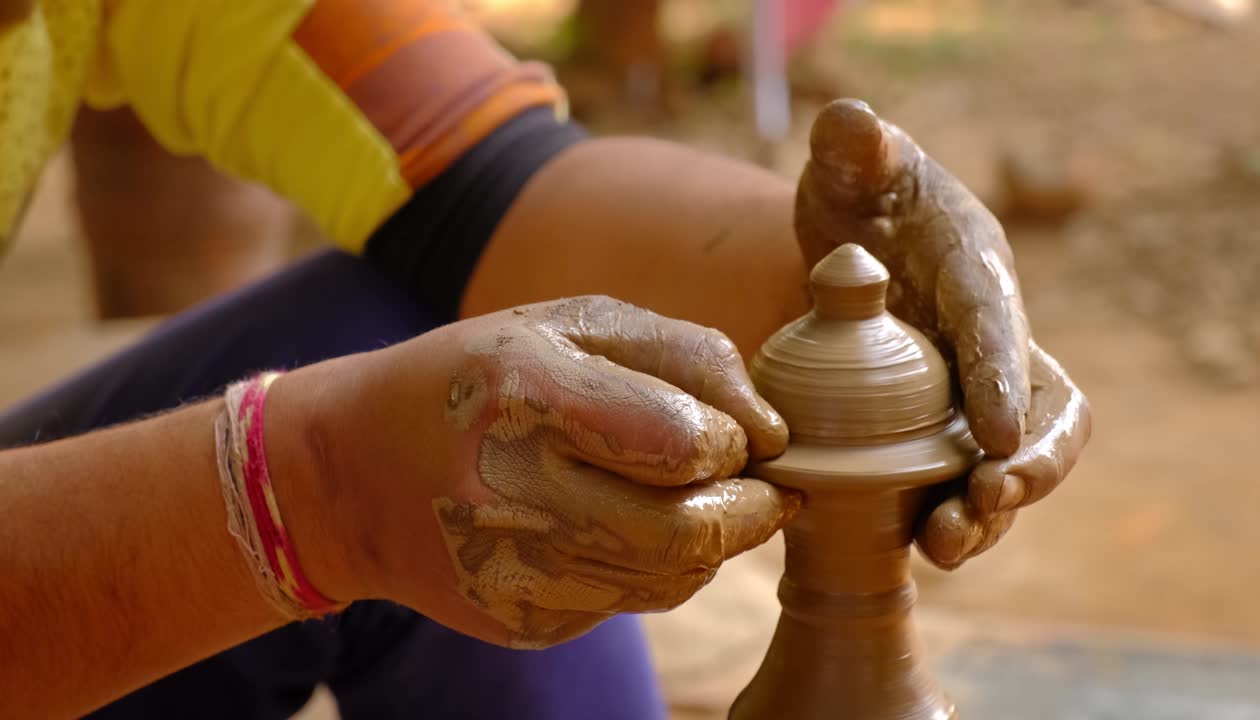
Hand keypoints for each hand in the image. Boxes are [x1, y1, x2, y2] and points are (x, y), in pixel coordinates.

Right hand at [288, 296, 796, 647]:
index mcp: (524, 396)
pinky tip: (624, 527)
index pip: (680, 443)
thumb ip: (682, 353)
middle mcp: (511, 494)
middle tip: (761, 484)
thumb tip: (771, 427)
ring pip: (671, 578)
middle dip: (749, 508)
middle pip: (687, 531)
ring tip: (697, 499)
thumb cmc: (476, 379)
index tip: (740, 431)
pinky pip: (631, 603)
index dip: (732, 439)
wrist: (351, 476)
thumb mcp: (567, 324)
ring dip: (711, 539)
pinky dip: (656, 567)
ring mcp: (513, 572)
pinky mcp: (520, 621)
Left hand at [794, 99, 1090, 567]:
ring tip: (945, 548)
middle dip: (1028, 461)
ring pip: (1014, 457)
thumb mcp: (850, 163)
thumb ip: (854, 146)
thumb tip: (851, 123)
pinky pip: (965, 478)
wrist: (856, 234)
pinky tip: (919, 549)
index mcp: (974, 265)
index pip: (998, 320)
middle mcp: (993, 330)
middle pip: (1043, 405)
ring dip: (991, 508)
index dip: (1003, 375)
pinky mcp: (947, 421)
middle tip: (984, 501)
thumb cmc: (860, 192)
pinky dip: (952, 515)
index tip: (996, 435)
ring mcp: (975, 383)